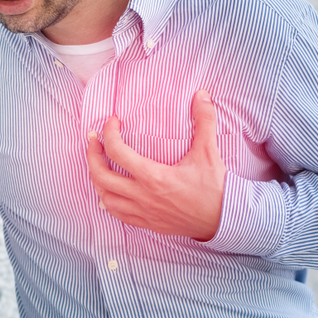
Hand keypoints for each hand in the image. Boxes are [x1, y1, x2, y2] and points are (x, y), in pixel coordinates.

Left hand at [86, 90, 225, 240]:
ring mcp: (143, 212)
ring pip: (105, 197)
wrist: (225, 219)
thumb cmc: (215, 187)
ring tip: (99, 163)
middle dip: (92, 155)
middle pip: (101, 176)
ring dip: (97, 179)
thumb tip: (202, 95)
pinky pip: (117, 214)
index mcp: (154, 177)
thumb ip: (205, 121)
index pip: (117, 152)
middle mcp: (143, 196)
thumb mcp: (208, 152)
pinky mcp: (147, 223)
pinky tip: (109, 190)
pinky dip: (108, 200)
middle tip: (93, 140)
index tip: (113, 122)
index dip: (109, 133)